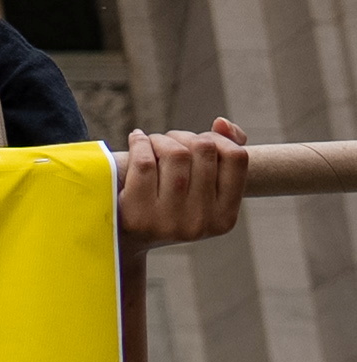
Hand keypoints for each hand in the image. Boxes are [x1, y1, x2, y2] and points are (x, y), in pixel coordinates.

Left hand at [121, 117, 247, 246]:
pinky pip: (144, 162)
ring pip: (176, 154)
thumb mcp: (201, 190)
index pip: (236, 158)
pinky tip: (137, 140)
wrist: (124, 238)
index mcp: (224, 217)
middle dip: (185, 137)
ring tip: (153, 143)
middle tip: (169, 141)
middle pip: (203, 150)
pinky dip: (140, 143)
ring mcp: (169, 222)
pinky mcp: (138, 216)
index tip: (199, 140)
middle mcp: (200, 222)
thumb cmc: (167, 206)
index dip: (218, 139)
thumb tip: (221, 123)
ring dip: (162, 139)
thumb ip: (222, 155)